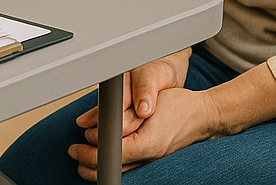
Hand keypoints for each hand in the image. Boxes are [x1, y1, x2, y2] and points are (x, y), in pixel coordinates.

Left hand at [70, 50, 190, 177]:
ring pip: (120, 170)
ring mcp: (152, 159)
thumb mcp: (148, 105)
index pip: (111, 155)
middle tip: (73, 152)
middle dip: (89, 162)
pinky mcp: (154, 156)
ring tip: (81, 160)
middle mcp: (149, 156)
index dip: (91, 153)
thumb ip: (125, 117)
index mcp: (147, 145)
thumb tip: (103, 126)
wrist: (202, 115)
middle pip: (113, 167)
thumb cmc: (178, 106)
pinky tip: (104, 159)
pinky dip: (113, 164)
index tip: (77, 146)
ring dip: (98, 166)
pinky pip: (129, 166)